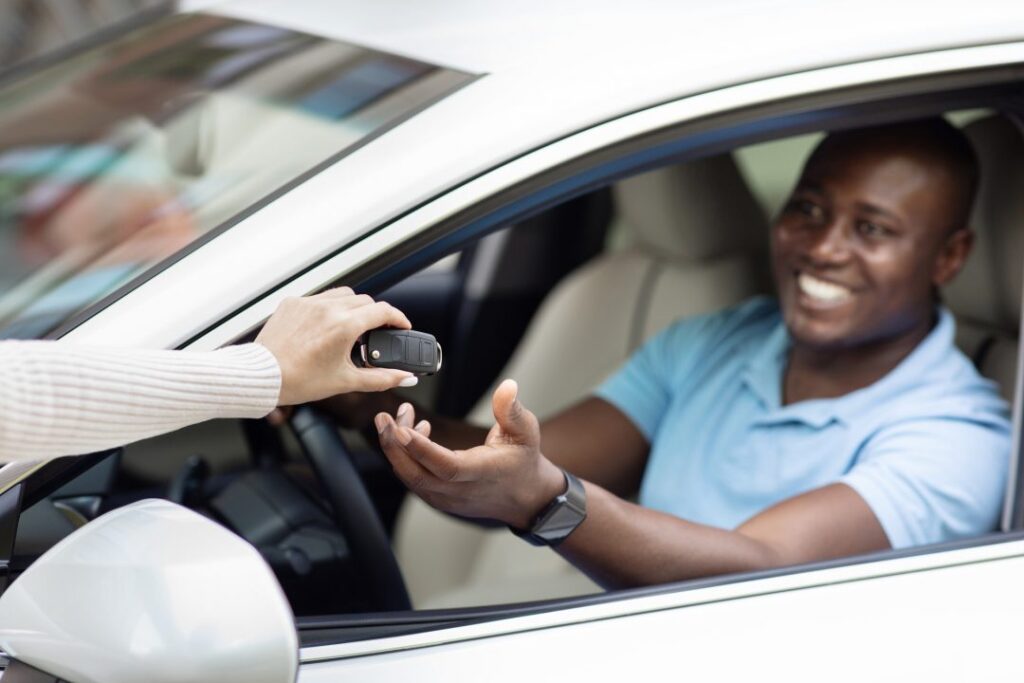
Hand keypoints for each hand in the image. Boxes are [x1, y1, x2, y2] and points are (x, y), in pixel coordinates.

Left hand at [256, 287, 417, 405]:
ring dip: (353, 307)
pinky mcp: (293, 303)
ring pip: (343, 295)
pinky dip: (329, 308)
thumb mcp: (345, 381)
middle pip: (366, 301)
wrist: (261, 376)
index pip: (383, 311)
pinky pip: (319, 298)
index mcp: (344, 326)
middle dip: (376, 315)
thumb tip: (404, 378)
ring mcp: (309, 303)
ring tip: (351, 327)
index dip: (399, 319)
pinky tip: (325, 326)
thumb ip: (380, 378)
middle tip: (376, 333)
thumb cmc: (298, 380)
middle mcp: (328, 309)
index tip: (402, 326)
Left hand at [375, 379, 564, 528]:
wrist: (524, 496)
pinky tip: (409, 432)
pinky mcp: (438, 498)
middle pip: (418, 475)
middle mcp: (461, 491)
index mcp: (484, 473)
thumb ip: (512, 410)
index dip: (422, 450)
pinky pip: (414, 478)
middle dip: (395, 447)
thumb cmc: (523, 459)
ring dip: (397, 449)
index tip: (402, 429)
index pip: (448, 467)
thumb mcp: (526, 431)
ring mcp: (447, 498)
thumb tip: (508, 386)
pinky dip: (405, 457)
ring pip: (411, 477)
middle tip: (384, 419)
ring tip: (394, 418)